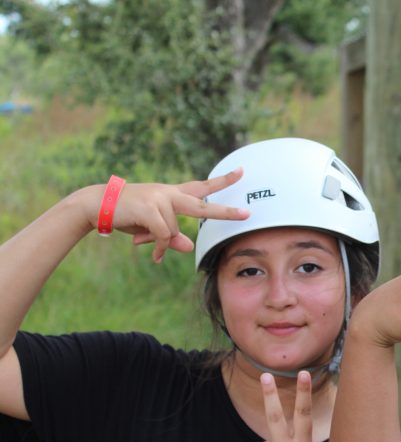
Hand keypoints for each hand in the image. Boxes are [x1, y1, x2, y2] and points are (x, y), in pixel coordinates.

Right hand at [81, 168, 248, 262]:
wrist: (98, 204)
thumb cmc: (128, 216)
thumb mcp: (153, 228)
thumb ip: (172, 237)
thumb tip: (190, 247)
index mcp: (173, 195)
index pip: (202, 187)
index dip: (222, 181)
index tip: (242, 171)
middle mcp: (169, 193)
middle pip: (202, 205)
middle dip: (225, 212)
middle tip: (247, 214)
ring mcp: (159, 198)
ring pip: (173, 231)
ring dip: (162, 243)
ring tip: (147, 244)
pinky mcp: (149, 207)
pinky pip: (163, 234)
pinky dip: (158, 247)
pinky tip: (153, 255)